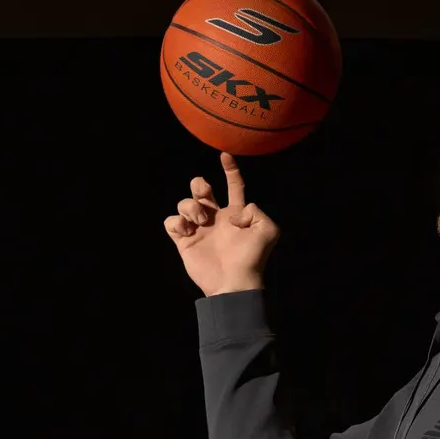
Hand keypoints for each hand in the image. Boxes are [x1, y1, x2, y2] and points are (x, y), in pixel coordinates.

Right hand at [163, 153, 278, 296]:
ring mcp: (198, 229)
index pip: (233, 186)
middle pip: (200, 188)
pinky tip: (188, 231)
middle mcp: (215, 218)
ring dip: (190, 206)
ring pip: (184, 203)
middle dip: (199, 185)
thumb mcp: (268, 231)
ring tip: (200, 221)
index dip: (230, 169)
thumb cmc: (252, 258)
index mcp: (235, 213)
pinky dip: (176, 222)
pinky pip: (171, 222)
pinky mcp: (184, 241)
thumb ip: (256, 211)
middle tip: (204, 196)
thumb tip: (233, 212)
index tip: (224, 156)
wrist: (233, 282)